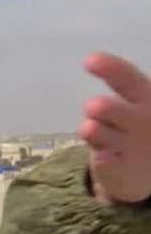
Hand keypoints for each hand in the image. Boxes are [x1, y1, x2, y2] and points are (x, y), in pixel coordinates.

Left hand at [78, 52, 150, 203]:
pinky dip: (105, 163)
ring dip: (96, 132)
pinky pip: (109, 167)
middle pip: (118, 112)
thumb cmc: (141, 125)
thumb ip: (123, 82)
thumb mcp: (141, 101)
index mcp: (147, 98)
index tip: (88, 61)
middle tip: (92, 106)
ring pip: (105, 136)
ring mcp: (134, 149)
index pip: (129, 81)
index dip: (111, 70)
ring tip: (89, 128)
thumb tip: (92, 60)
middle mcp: (142, 122)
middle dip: (106, 109)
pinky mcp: (124, 173)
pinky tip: (102, 158)